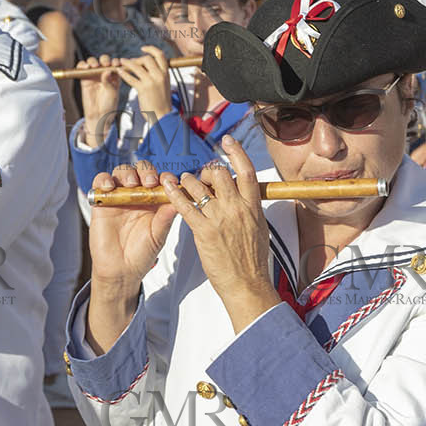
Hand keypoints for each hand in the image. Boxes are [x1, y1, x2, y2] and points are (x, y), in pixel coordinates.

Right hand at [77, 55, 123, 144]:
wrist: (99, 115)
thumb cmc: (109, 105)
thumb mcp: (112, 93)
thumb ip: (109, 82)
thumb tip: (106, 71)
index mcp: (114, 75)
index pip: (114, 64)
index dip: (115, 61)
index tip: (116, 64)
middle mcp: (104, 73)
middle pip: (103, 60)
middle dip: (104, 60)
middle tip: (105, 64)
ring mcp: (94, 75)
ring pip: (92, 62)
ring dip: (93, 61)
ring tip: (94, 66)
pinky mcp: (84, 79)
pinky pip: (81, 68)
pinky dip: (82, 65)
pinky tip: (86, 67)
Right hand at [85, 160, 179, 353]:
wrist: (121, 269)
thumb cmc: (142, 254)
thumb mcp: (159, 236)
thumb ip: (165, 218)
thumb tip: (177, 200)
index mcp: (154, 201)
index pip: (160, 180)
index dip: (165, 177)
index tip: (169, 181)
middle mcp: (137, 196)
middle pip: (142, 171)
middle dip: (147, 172)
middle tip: (150, 182)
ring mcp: (120, 197)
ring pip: (122, 172)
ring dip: (127, 173)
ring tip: (131, 183)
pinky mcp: (102, 201)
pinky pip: (101, 182)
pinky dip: (104, 179)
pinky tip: (110, 187)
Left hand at [116, 46, 173, 124]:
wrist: (162, 115)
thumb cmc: (161, 101)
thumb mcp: (163, 84)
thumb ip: (158, 74)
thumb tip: (148, 65)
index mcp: (166, 73)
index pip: (160, 55)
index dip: (150, 49)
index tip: (142, 48)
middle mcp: (159, 75)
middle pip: (146, 59)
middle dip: (136, 59)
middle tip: (130, 62)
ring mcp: (151, 82)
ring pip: (137, 67)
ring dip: (127, 63)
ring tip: (121, 62)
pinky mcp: (143, 89)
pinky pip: (131, 78)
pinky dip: (124, 74)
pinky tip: (120, 72)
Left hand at [160, 137, 278, 332]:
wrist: (247, 284)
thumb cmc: (252, 261)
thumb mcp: (258, 230)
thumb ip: (249, 211)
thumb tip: (244, 199)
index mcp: (253, 207)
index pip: (247, 171)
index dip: (237, 153)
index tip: (227, 141)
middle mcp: (237, 208)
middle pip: (219, 174)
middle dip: (206, 171)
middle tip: (200, 176)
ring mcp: (220, 218)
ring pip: (198, 186)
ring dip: (187, 180)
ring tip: (182, 182)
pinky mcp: (203, 231)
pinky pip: (185, 206)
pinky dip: (174, 193)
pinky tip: (167, 186)